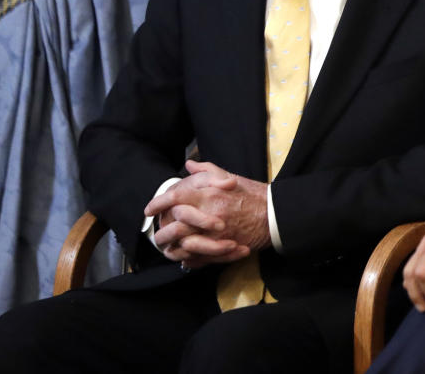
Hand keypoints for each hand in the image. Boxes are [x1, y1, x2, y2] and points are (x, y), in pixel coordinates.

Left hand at [144, 160, 270, 267]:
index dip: (158, 203)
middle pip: (174, 225)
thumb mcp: (231, 177)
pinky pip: (198, 258)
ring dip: (172, 247)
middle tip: (155, 231)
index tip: (149, 209)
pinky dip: (187, 259)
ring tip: (167, 247)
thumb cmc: (254, 194)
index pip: (175, 198)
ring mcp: (216, 235)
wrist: (275, 215)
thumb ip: (208, 171)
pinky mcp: (222, 250)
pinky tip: (184, 256)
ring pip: (183, 245)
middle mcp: (210, 215)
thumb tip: (189, 165)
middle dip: (161, 230)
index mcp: (210, 194)